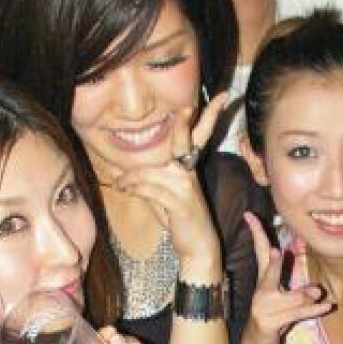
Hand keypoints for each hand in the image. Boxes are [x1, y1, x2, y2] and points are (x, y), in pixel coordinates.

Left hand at [109, 94, 227, 270]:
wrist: (197, 246)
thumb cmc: (179, 219)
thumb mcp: (163, 196)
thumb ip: (148, 181)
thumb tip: (122, 172)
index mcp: (189, 167)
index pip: (200, 136)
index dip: (211, 116)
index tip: (223, 96)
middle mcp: (190, 173)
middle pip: (185, 141)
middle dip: (184, 124)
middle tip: (186, 108)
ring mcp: (187, 187)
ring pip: (154, 171)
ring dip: (133, 177)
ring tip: (120, 183)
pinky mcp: (180, 203)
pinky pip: (152, 189)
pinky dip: (134, 188)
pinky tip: (124, 189)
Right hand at [239, 211, 327, 343]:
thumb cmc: (272, 317)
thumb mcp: (282, 300)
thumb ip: (298, 292)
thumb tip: (318, 291)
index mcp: (263, 280)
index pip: (260, 251)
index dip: (256, 233)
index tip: (249, 216)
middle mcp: (261, 291)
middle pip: (269, 272)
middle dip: (274, 264)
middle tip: (276, 251)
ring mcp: (263, 307)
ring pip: (292, 298)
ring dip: (307, 297)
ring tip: (319, 294)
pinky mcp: (269, 323)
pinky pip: (297, 314)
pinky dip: (313, 311)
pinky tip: (326, 306)